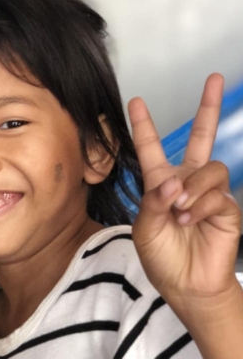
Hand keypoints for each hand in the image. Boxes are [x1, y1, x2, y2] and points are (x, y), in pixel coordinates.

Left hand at [129, 73, 241, 300]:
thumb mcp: (144, 227)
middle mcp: (186, 181)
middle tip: (214, 79)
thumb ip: (153, 201)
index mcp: (160, 182)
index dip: (144, 125)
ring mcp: (209, 192)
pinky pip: (218, 194)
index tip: (135, 101)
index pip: (151, 148)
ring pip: (210, 167)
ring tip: (179, 211)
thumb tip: (174, 182)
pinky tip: (190, 220)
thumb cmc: (161, 256)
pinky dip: (201, 207)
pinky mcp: (227, 207)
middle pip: (200, 137)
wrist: (185, 283)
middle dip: (207, 108)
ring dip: (192, 188)